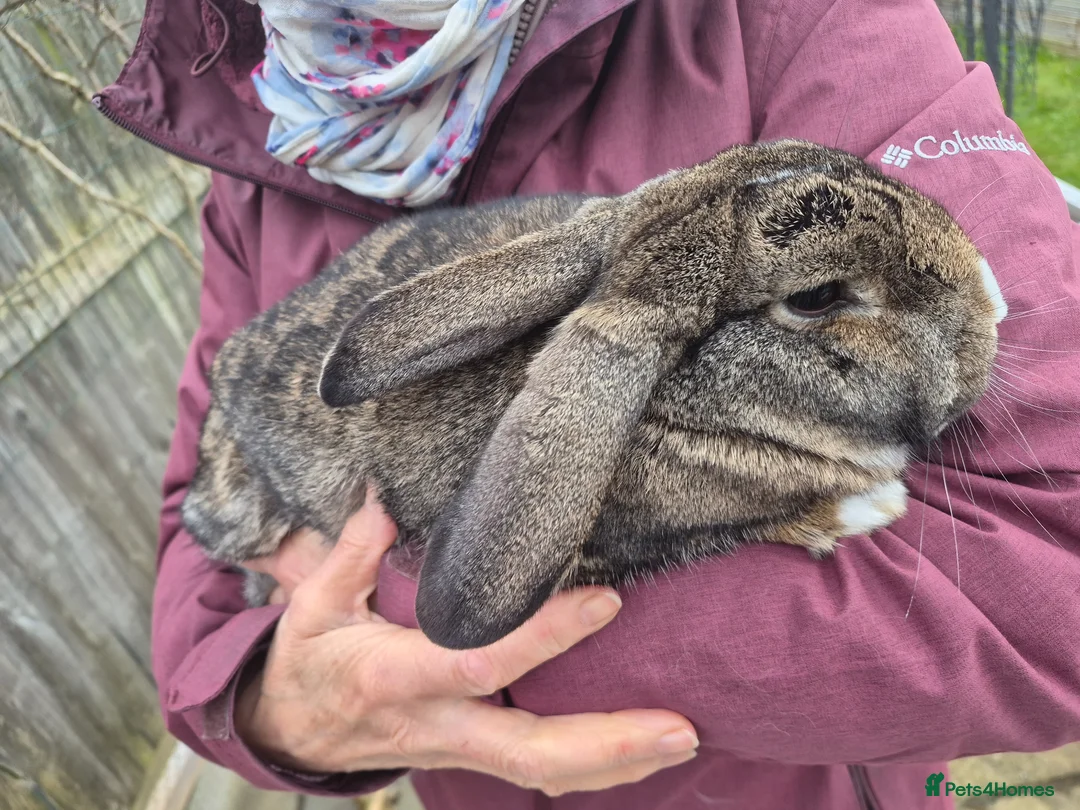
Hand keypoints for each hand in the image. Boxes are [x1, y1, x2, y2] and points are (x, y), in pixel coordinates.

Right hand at [235, 495, 698, 795]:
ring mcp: (457, 748)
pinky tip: (641, 749)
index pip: (476, 660)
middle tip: (680, 728)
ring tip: (682, 737)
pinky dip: (593, 765)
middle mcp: (436, 723)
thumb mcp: (311, 605)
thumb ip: (349, 554)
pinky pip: (535, 769)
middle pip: (527, 751)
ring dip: (615, 762)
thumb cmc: (309, 661)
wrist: (289, 732)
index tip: (604, 602)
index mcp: (393, 677)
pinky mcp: (470, 755)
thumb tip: (383, 500)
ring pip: (540, 771)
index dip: (540, 637)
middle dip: (606, 743)